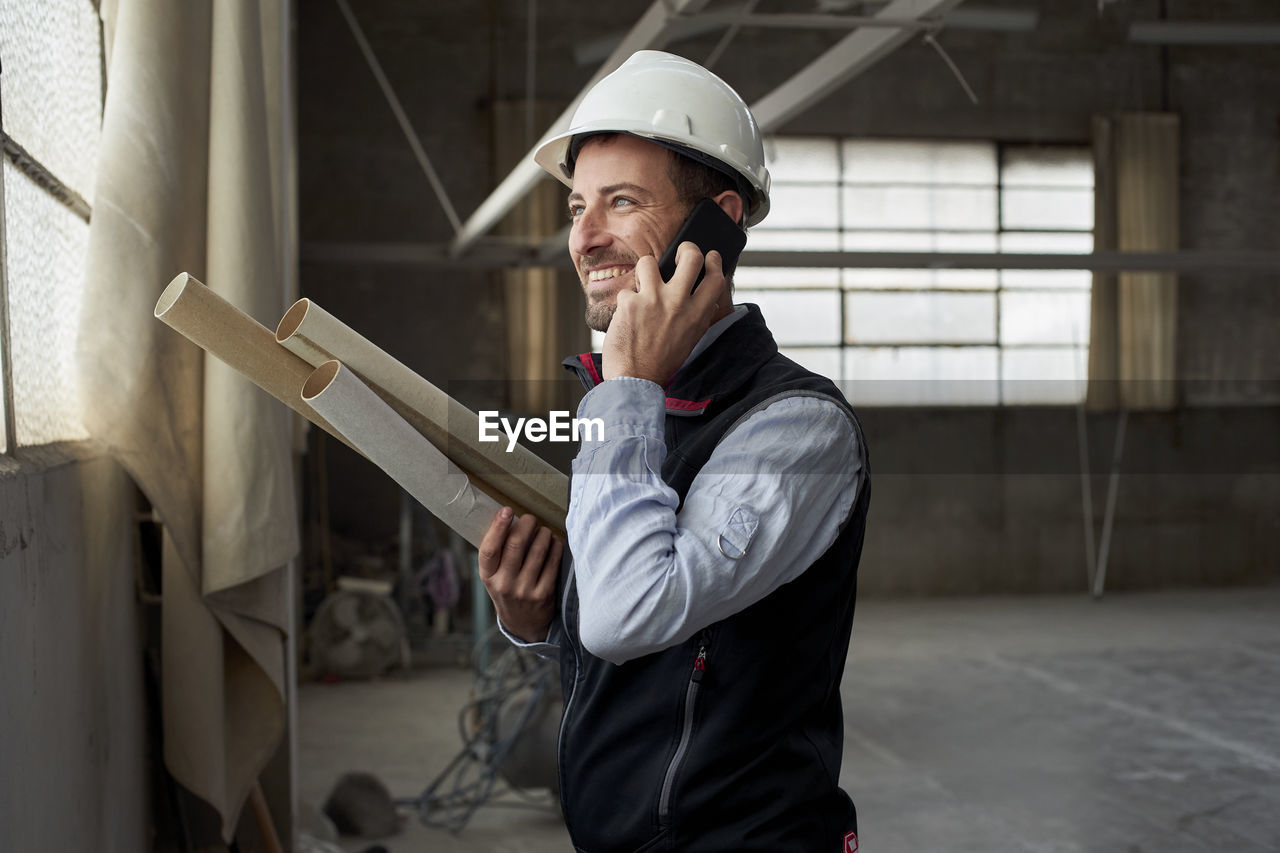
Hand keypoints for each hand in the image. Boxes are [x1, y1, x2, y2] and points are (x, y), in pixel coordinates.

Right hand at [478, 507, 561, 642]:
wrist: (522, 623)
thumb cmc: (507, 590)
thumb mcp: (494, 576)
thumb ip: (498, 553)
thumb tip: (507, 518)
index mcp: (488, 577)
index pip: (489, 550)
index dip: (497, 527)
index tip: (507, 510)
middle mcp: (504, 585)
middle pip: (515, 546)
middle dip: (526, 525)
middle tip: (530, 518)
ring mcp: (524, 590)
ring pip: (537, 551)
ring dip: (543, 534)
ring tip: (543, 530)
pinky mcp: (544, 593)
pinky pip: (552, 562)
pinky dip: (555, 547)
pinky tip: (554, 541)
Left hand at [602, 242, 729, 383]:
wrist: (636, 379)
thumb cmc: (662, 362)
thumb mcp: (690, 339)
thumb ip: (698, 316)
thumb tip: (706, 299)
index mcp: (697, 314)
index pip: (715, 278)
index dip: (713, 262)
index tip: (709, 256)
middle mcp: (679, 303)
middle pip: (691, 256)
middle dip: (685, 248)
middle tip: (678, 255)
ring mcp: (654, 300)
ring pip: (648, 262)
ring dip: (643, 272)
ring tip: (642, 287)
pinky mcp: (630, 303)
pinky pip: (627, 290)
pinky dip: (625, 303)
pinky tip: (626, 318)